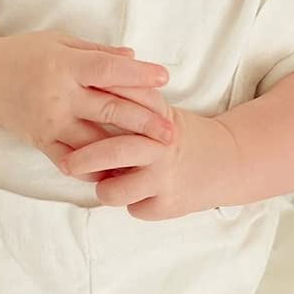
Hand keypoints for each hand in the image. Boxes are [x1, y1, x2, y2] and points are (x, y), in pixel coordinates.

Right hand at [0, 30, 175, 172]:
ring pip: (94, 142)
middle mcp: (59, 95)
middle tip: (171, 133)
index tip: (164, 78)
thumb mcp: (60, 42)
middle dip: (144, 123)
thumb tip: (134, 57)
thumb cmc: (26, 56)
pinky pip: (73, 161)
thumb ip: (98, 53)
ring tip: (151, 158)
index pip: (109, 70)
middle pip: (109, 110)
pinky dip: (96, 168)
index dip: (138, 75)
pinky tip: (117, 172)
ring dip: (124, 152)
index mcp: (66, 65)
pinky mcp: (42, 142)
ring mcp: (50, 122)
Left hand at [59, 106, 241, 219]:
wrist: (227, 162)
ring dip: (104, 189)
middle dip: (83, 160)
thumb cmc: (180, 135)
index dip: (89, 115)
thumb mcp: (160, 110)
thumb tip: (87, 84)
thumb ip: (129, 99)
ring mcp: (164, 179)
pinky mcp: (168, 206)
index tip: (67, 117)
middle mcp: (161, 147)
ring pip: (114, 192)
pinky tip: (142, 194)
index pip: (119, 111)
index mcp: (156, 118)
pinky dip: (132, 203)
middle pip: (114, 152)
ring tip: (107, 185)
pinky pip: (133, 209)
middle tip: (66, 164)